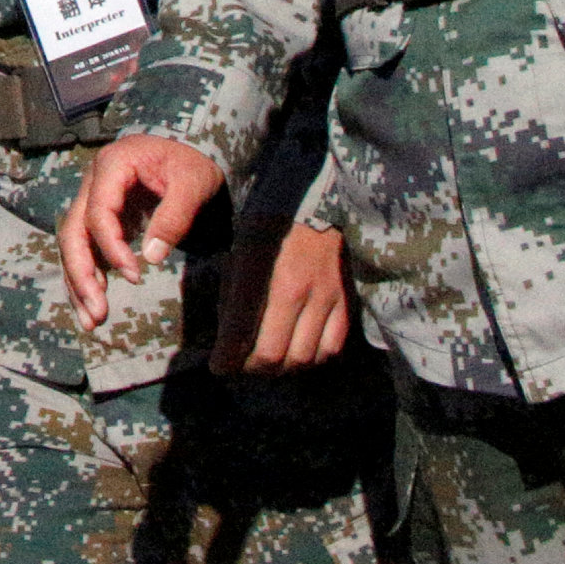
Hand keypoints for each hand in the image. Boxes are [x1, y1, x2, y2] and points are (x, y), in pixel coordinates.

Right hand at [58, 133, 223, 330]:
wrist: (191, 152)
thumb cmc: (193, 164)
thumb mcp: (193, 183)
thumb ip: (174, 217)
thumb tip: (151, 258)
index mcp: (112, 165)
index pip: (98, 212)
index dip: (111, 248)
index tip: (134, 277)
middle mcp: (93, 181)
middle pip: (73, 231)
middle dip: (81, 274)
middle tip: (97, 313)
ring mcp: (92, 199)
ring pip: (73, 244)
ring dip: (78, 282)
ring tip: (92, 321)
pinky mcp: (100, 218)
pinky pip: (85, 248)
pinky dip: (87, 276)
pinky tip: (94, 304)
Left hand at [212, 222, 351, 375]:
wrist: (317, 195)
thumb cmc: (269, 220)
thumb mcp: (240, 249)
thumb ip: (234, 294)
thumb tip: (228, 337)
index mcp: (261, 269)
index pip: (240, 332)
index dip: (226, 360)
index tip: (218, 367)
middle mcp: (296, 287)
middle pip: (273, 355)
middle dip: (250, 368)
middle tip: (241, 365)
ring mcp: (325, 296)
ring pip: (302, 358)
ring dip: (280, 368)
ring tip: (267, 362)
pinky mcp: (346, 300)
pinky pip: (330, 348)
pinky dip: (311, 359)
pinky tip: (298, 352)